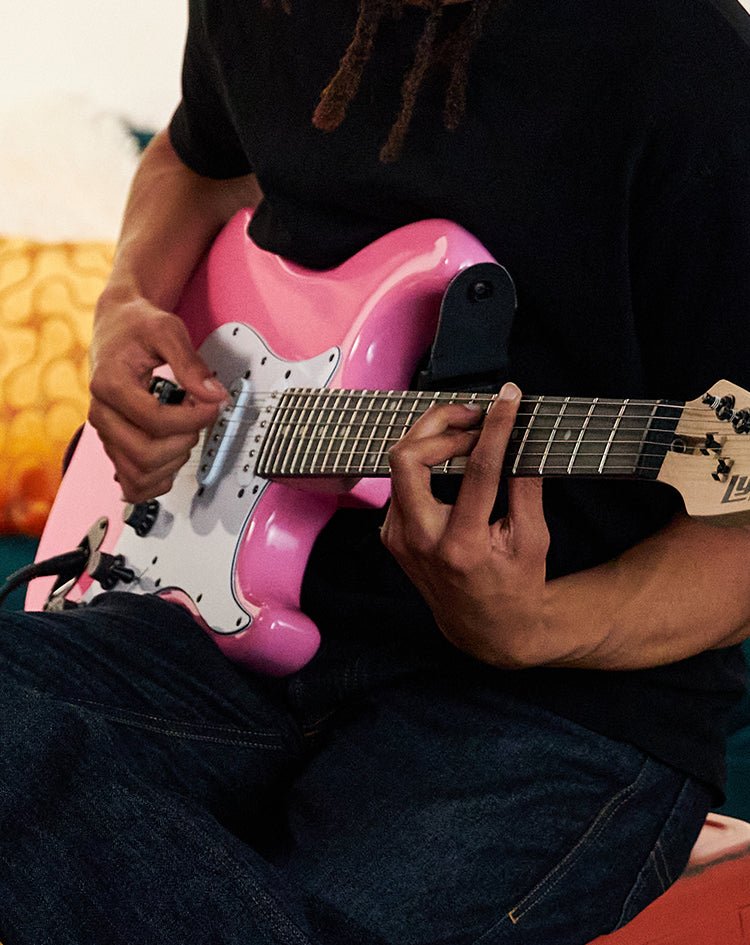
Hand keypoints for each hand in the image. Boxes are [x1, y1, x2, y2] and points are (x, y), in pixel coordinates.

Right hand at [88, 292, 226, 502]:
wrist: (118, 328)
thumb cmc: (138, 327)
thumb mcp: (168, 330)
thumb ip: (191, 364)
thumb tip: (214, 395)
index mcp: (109, 384)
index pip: (155, 420)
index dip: (192, 419)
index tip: (213, 406)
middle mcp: (101, 413)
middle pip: (144, 454)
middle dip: (183, 442)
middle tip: (198, 419)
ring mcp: (106, 433)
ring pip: (138, 475)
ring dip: (173, 463)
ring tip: (185, 435)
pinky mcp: (114, 444)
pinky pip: (130, 482)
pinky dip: (155, 483)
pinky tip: (173, 460)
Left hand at [381, 383, 550, 667]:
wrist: (482, 628)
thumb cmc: (515, 585)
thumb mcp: (532, 539)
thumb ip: (525, 487)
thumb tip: (520, 437)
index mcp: (461, 545)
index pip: (476, 470)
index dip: (495, 427)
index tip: (508, 399)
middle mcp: (420, 541)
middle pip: (407, 458)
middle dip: (439, 423)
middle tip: (474, 415)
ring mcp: (399, 538)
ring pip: (399, 465)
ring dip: (432, 439)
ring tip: (468, 432)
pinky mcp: (391, 534)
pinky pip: (402, 482)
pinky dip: (426, 461)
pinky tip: (452, 459)